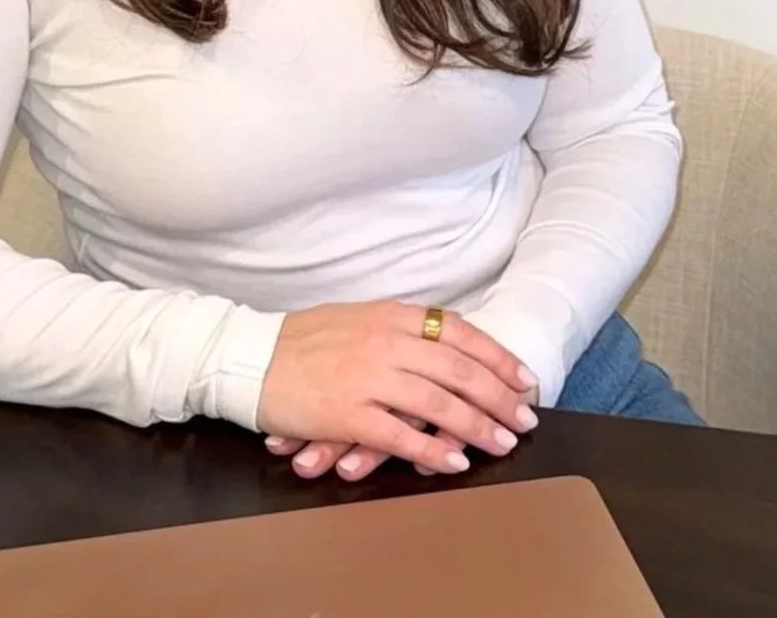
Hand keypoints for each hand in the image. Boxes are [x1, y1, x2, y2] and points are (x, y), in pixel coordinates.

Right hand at [257, 301, 538, 480]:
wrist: (251, 357)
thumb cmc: (303, 341)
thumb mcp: (356, 318)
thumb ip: (398, 329)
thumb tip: (444, 346)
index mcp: (389, 314)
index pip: (457, 331)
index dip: (495, 355)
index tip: (523, 377)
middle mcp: (384, 341)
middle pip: (458, 369)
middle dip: (499, 396)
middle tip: (525, 418)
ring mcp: (367, 376)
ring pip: (438, 403)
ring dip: (477, 426)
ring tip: (503, 443)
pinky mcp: (347, 412)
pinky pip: (402, 436)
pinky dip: (433, 451)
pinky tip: (455, 463)